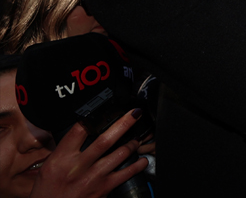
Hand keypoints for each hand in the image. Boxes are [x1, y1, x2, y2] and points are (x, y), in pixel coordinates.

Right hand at [30, 110, 149, 197]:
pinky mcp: (103, 189)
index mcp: (60, 159)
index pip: (78, 131)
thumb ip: (65, 151)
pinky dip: (137, 166)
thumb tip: (82, 133)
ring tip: (136, 139)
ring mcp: (92, 178)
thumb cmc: (47, 192)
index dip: (93, 118)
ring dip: (131, 144)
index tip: (104, 110)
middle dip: (122, 124)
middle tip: (134, 114)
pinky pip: (125, 174)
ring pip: (118, 155)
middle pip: (104, 140)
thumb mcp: (49, 167)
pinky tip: (142, 161)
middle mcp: (77, 167)